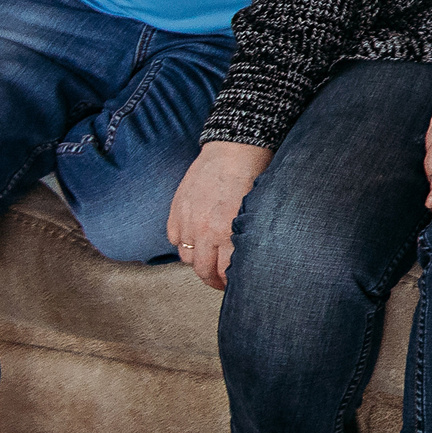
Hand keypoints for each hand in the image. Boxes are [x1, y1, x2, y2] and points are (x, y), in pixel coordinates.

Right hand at [166, 141, 272, 289]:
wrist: (234, 148)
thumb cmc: (254, 176)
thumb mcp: (258, 211)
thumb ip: (247, 236)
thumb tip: (245, 258)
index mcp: (228, 232)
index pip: (224, 271)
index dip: (228, 282)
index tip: (233, 284)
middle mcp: (204, 230)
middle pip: (202, 270)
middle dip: (212, 279)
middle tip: (220, 281)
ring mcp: (187, 220)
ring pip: (186, 256)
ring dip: (197, 260)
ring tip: (208, 258)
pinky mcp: (176, 209)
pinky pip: (173, 238)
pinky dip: (182, 242)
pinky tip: (195, 238)